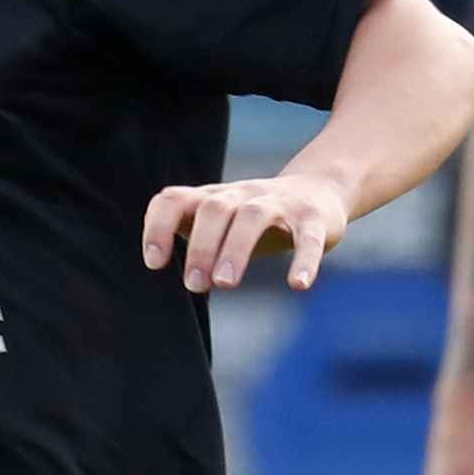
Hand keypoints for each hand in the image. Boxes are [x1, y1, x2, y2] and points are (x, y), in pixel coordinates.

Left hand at [142, 163, 357, 292]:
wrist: (318, 189)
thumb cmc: (255, 217)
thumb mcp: (220, 219)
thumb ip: (189, 233)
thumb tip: (156, 266)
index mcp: (214, 198)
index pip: (174, 199)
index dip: (158, 227)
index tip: (155, 263)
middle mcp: (243, 195)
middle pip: (215, 209)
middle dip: (201, 247)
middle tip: (194, 285)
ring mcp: (280, 204)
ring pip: (254, 217)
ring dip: (235, 249)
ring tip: (225, 284)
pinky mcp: (314, 219)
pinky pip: (308, 237)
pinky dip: (303, 260)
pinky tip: (297, 285)